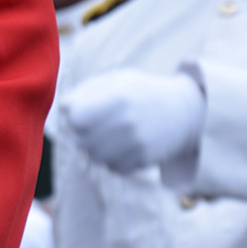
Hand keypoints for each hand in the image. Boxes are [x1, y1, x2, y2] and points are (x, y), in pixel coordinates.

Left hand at [59, 69, 204, 173]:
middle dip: (83, 133)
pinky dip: (111, 159)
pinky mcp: (144, 161)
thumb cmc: (141, 92)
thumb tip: (64, 107)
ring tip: (108, 135)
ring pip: (95, 156)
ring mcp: (137, 144)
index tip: (84, 111)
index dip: (75, 116)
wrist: (182, 112)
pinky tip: (122, 145)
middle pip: (82, 140)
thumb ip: (86, 91)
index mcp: (119, 98)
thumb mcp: (117, 80)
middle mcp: (128, 123)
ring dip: (95, 147)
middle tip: (96, 124)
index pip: (76, 118)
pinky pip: (112, 167)